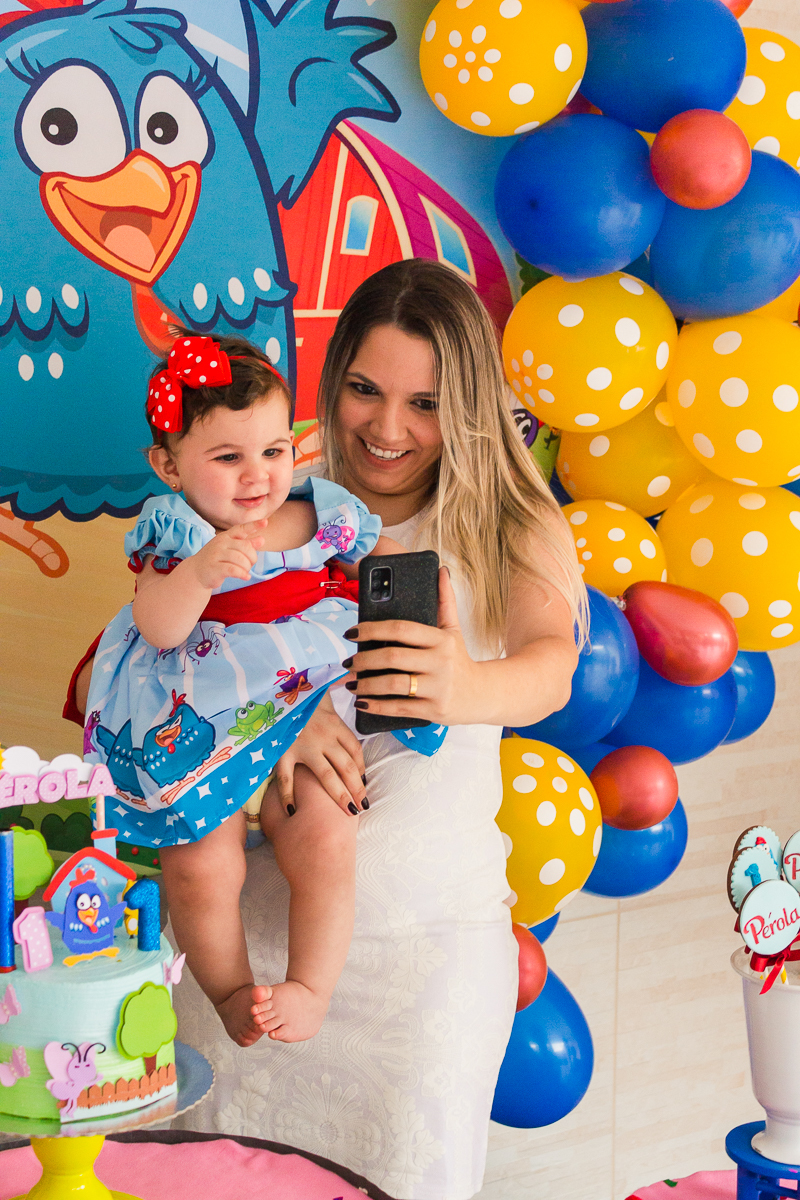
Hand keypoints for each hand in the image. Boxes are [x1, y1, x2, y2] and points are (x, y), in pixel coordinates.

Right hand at [188, 519, 267, 589]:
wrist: (196, 572)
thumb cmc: (217, 559)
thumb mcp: (231, 550)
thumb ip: (246, 544)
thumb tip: (262, 539)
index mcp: (226, 536)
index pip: (241, 529)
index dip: (254, 525)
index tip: (265, 522)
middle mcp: (221, 543)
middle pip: (246, 547)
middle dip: (252, 557)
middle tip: (249, 564)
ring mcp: (216, 555)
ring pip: (241, 559)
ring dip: (247, 567)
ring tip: (245, 571)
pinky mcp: (215, 568)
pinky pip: (233, 570)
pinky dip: (242, 574)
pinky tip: (245, 577)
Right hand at [273, 691, 366, 816]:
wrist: (274, 686)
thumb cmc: (300, 692)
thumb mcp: (323, 691)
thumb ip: (338, 695)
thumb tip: (352, 689)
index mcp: (335, 724)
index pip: (355, 750)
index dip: (361, 769)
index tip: (363, 783)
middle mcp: (323, 736)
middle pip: (346, 766)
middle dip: (357, 788)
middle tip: (363, 806)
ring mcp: (303, 745)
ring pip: (326, 776)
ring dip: (339, 795)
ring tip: (349, 811)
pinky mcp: (283, 751)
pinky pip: (286, 778)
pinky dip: (288, 796)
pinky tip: (293, 812)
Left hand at [345, 567, 481, 725]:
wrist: (482, 695)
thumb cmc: (459, 660)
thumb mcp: (454, 630)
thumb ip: (445, 601)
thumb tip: (441, 570)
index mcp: (441, 639)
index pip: (402, 629)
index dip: (372, 629)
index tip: (352, 632)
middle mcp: (440, 662)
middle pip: (393, 657)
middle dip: (364, 659)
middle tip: (348, 661)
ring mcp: (438, 687)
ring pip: (393, 684)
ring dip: (366, 684)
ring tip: (351, 682)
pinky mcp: (434, 710)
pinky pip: (399, 707)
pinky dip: (377, 705)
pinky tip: (362, 702)